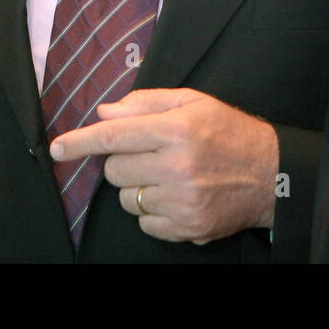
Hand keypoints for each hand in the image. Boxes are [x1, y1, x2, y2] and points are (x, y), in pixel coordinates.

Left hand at [49, 88, 278, 243]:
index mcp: (176, 129)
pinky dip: (154, 212)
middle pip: (115, 171)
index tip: (57, 147)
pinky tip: (177, 197)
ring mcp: (182, 200)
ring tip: (169, 176)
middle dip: (122, 162)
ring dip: (139, 188)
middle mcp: (177, 166)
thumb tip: (104, 111)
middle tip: (148, 155)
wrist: (271, 175)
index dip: (80, 142)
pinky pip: (145, 224)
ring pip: (127, 199)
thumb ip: (146, 103)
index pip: (113, 135)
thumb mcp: (193, 102)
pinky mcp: (188, 227)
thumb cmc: (229, 132)